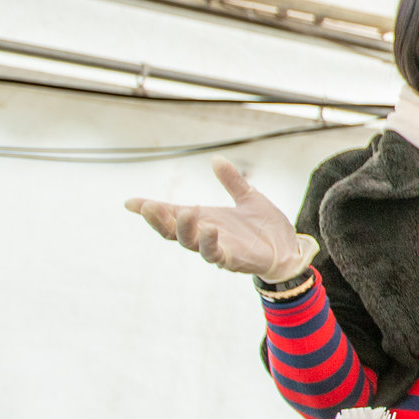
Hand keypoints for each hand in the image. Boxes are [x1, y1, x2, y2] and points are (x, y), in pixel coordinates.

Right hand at [126, 159, 316, 281]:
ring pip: (189, 243)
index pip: (171, 214)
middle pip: (172, 230)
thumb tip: (215, 159)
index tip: (129, 202)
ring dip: (184, 228)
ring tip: (187, 211)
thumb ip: (232, 181)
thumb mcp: (249, 197)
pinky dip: (209, 242)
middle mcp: (205, 234)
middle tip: (149, 207)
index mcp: (205, 219)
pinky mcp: (232, 260)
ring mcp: (217, 248)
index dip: (150, 209)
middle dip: (158, 220)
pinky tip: (209, 228)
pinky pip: (215, 254)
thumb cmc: (265, 227)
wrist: (289, 248)